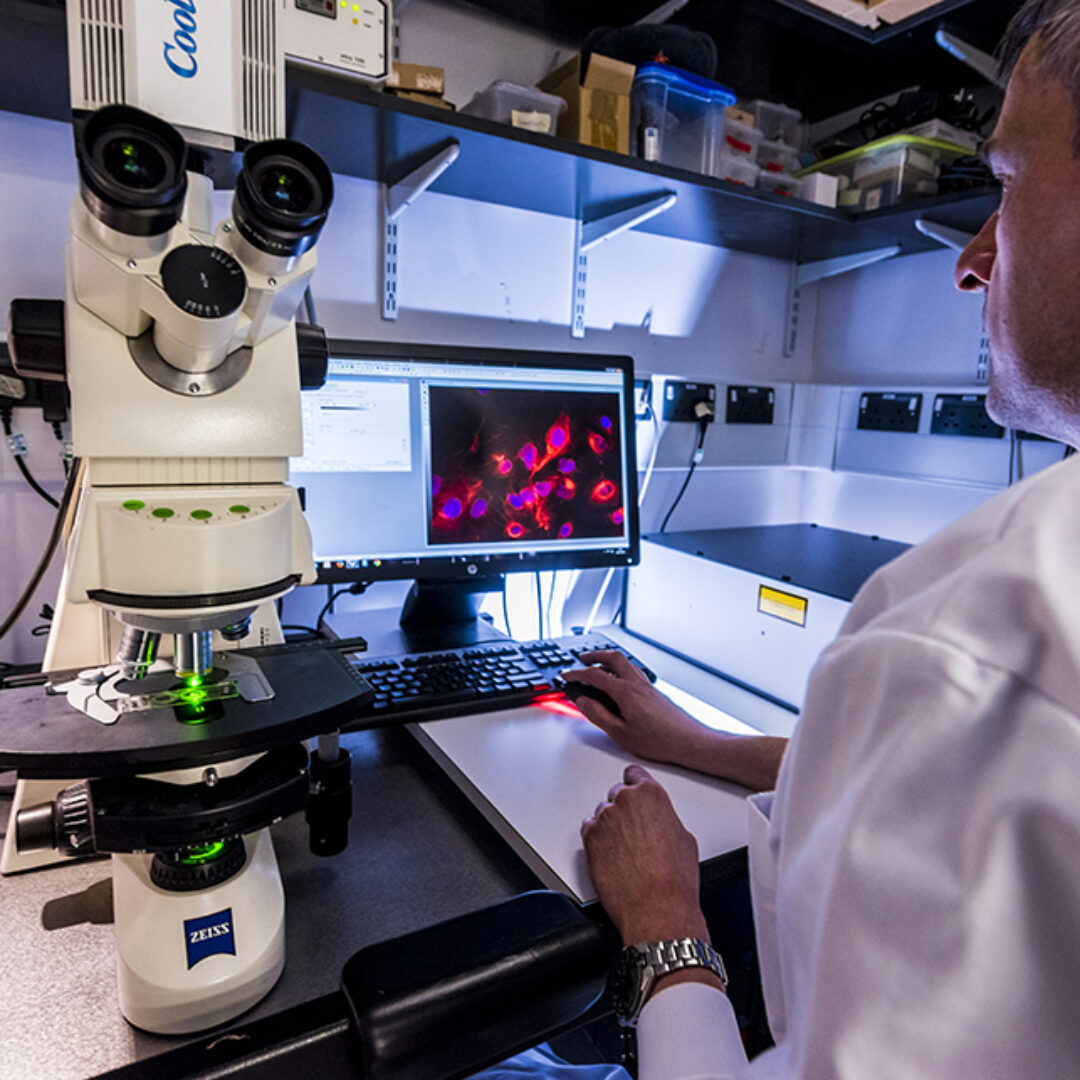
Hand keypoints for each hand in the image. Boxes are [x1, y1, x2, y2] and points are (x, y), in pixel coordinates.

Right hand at [561, 651, 705, 765]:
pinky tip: (619, 680)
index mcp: (626, 692)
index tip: (567, 675)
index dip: (577, 674)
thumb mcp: (621, 733)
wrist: (689, 741)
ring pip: (624, 662)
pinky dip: (620, 669)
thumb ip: (599, 715)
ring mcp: (647, 686)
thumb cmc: (660, 740)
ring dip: (608, 660)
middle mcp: (637, 684)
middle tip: (581, 660)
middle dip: (594, 656)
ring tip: (597, 667)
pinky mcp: (654, 691)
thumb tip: (583, 702)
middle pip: (612, 657)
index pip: (595, 675)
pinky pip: (633, 671)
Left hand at [581, 764, 708, 946]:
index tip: (633, 792)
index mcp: (651, 794)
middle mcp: (624, 800)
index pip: (634, 774)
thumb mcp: (684, 839)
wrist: (657, 908)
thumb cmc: (674, 879)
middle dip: (623, 809)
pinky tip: (611, 856)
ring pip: (602, 813)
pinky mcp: (589, 838)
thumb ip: (665, 818)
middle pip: (616, 793)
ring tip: (624, 851)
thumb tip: (659, 823)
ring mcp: (604, 818)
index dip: (634, 785)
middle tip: (633, 832)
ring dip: (609, 826)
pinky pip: (588, 830)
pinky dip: (596, 840)